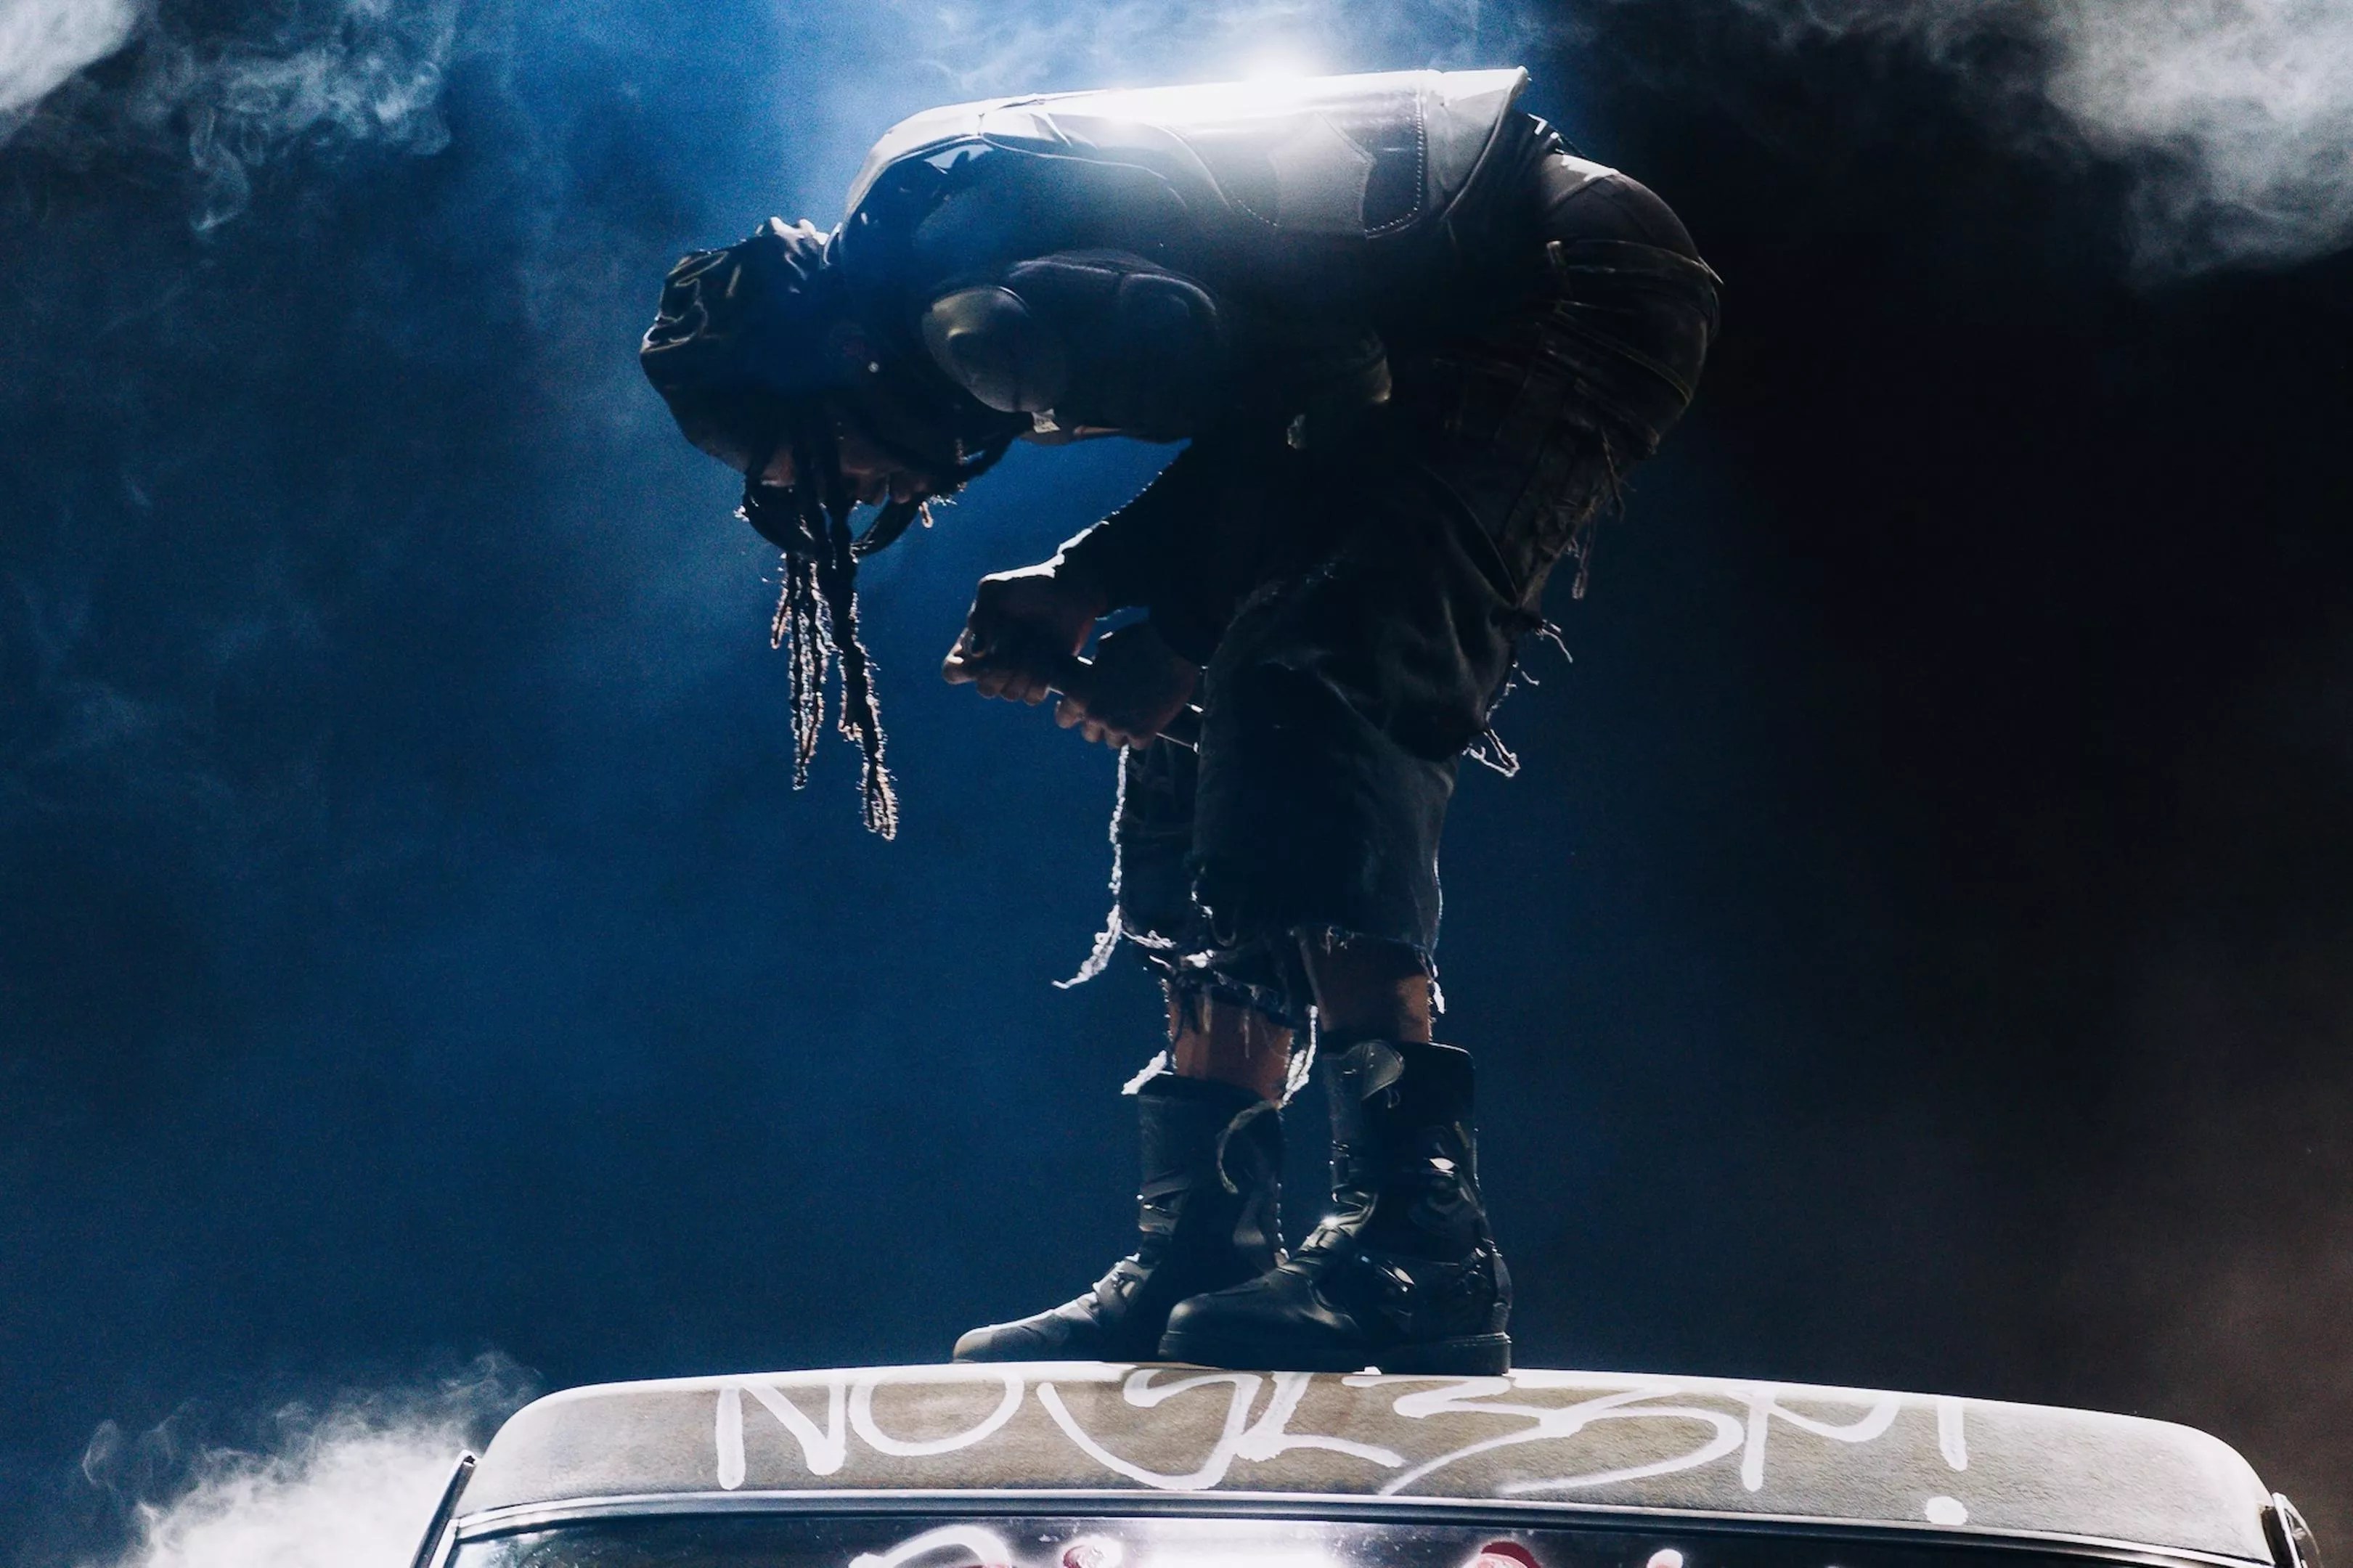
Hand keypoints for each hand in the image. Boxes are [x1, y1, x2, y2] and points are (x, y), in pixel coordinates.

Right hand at [941, 562, 1108, 704]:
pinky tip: (1048, 657)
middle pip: (985, 689)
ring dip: (1024, 671)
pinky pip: (1033, 697)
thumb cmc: (1029, 585)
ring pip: (1010, 694)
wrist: (1069, 589)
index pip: (952, 672)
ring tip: (1036, 644)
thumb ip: (979, 615)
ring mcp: (1018, 675)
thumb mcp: (995, 589)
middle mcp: (993, 663)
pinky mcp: (1042, 680)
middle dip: (1001, 670)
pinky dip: (1040, 679)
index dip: (963, 669)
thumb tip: (976, 653)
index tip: (982, 651)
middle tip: (1016, 644)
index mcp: (974, 643)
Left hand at [1055, 621, 1198, 747]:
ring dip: (1123, 731)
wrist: (1173, 647)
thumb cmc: (1139, 641)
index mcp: (1080, 692)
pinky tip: (1151, 718)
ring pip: (1114, 742)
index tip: (1084, 712)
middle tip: (1115, 712)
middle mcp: (1095, 713)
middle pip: (1089, 735)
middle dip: (1100, 725)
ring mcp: (1118, 726)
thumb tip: (1096, 669)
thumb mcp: (1107, 647)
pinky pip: (1138, 743)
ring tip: (1136, 714)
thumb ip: (1096, 666)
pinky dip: (1144, 734)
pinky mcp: (1143, 733)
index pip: (1063, 719)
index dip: (1074, 715)